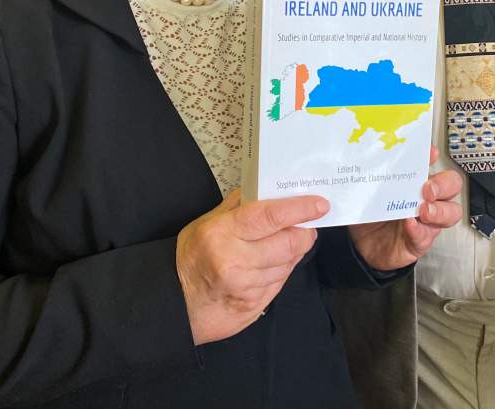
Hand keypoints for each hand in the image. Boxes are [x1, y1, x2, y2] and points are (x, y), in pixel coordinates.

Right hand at [176, 189, 326, 344]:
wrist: (176, 303)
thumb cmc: (190, 258)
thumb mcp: (205, 223)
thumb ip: (236, 206)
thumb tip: (265, 189)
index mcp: (223, 233)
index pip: (271, 216)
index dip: (299, 209)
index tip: (319, 204)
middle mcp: (235, 260)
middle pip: (289, 243)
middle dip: (303, 232)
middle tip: (306, 225)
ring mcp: (246, 287)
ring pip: (288, 264)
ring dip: (292, 253)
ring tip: (283, 244)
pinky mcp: (254, 306)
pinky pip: (280, 283)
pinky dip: (281, 271)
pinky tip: (270, 265)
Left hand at [348, 147, 463, 270]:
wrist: (361, 247)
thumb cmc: (370, 217)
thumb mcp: (369, 193)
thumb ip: (372, 178)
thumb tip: (367, 161)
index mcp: (414, 182)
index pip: (430, 163)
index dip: (432, 157)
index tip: (429, 153)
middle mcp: (426, 199)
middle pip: (451, 186)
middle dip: (443, 184)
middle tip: (427, 188)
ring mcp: (427, 221)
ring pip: (451, 212)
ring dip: (439, 210)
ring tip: (423, 210)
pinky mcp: (420, 241)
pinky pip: (426, 235)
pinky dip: (419, 229)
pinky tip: (409, 224)